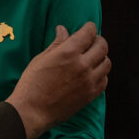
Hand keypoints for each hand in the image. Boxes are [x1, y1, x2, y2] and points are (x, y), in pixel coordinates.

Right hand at [6, 23, 108, 138]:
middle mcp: (82, 65)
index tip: (88, 27)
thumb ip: (57, 43)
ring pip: (107, 63)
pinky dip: (101, 74)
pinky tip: (91, 73)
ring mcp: (88, 81)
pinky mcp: (90, 95)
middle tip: (91, 41)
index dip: (89, 27)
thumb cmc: (32, 82)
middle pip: (102, 46)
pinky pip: (104, 80)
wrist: (32, 111)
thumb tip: (63, 30)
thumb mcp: (41, 58)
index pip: (89, 33)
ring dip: (101, 57)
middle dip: (98, 40)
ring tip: (92, 58)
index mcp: (68, 52)